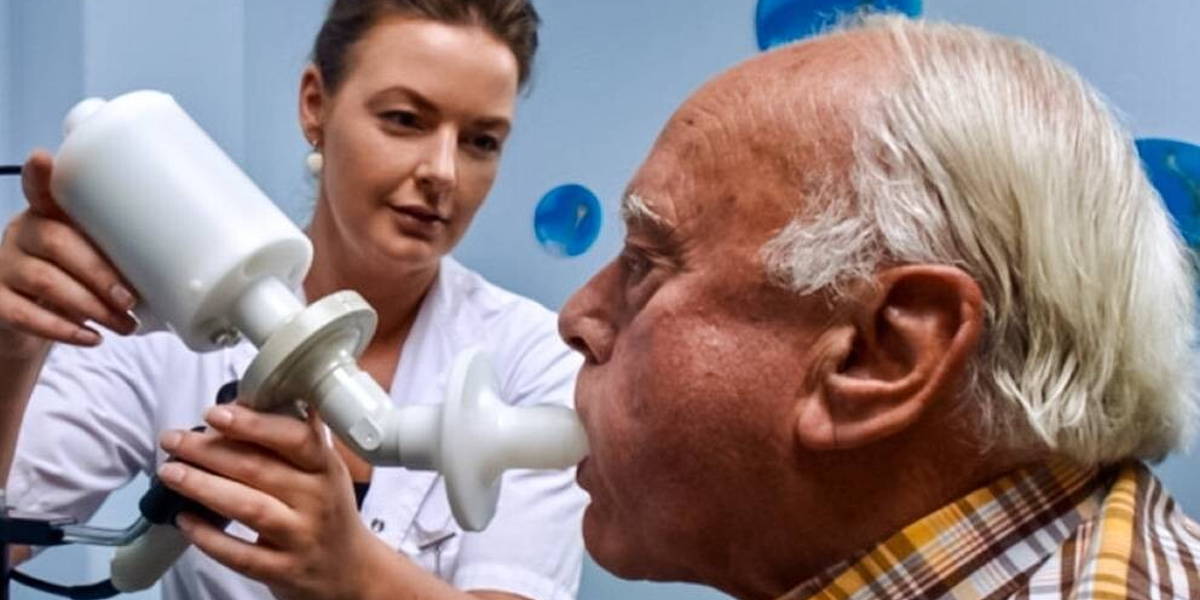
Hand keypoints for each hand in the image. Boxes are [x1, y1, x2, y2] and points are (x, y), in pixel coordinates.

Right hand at [0, 150, 136, 358]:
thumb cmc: (78, 276)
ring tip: (124, 325)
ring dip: (92, 307)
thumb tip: (179, 263)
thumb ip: (121, 246)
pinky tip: (91, 337)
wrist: (34, 317)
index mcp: (48, 213)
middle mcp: (22, 233)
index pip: (40, 188)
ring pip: (45, 282)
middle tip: (131, 300)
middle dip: (100, 274)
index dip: (40, 175)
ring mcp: (5, 266)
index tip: (43, 159)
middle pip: (57, 242)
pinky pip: (26, 315)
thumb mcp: (96, 252)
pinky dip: (64, 330)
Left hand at [156, 405, 391, 599]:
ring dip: (204, 487)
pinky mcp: (283, 570)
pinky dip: (209, 537)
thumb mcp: (325, 469)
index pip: (295, 439)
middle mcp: (317, 500)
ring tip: (169, 472)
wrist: (348, 569)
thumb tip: (267, 392)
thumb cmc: (328, 509)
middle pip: (259, 470)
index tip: (215, 413)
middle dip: (210, 451)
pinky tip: (184, 519)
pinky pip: (240, 554)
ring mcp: (301, 537)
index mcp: (326, 468)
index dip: (254, 425)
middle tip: (172, 439)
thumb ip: (299, 435)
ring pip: (248, 508)